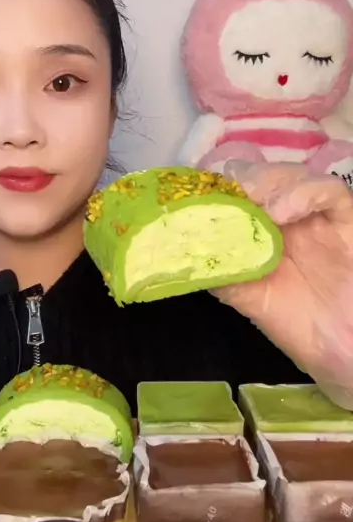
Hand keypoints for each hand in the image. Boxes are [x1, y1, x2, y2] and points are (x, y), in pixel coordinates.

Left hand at [212, 161, 352, 406]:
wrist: (342, 348)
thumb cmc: (298, 322)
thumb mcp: (249, 296)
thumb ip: (223, 271)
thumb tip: (185, 252)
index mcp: (261, 227)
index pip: (237, 187)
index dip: (217, 181)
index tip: (196, 186)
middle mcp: (288, 214)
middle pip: (262, 173)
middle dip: (241, 178)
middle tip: (227, 193)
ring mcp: (317, 214)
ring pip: (292, 174)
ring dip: (268, 182)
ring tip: (254, 203)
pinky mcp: (346, 218)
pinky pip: (329, 191)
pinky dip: (302, 193)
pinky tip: (282, 213)